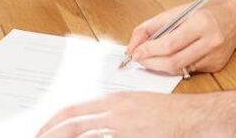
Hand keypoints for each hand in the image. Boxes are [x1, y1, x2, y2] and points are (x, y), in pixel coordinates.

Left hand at [37, 92, 224, 137]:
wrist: (194, 117)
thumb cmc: (168, 112)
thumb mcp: (136, 105)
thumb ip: (113, 112)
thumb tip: (92, 123)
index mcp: (113, 102)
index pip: (73, 111)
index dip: (53, 123)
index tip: (42, 132)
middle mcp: (114, 113)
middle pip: (72, 126)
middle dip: (51, 135)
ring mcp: (123, 129)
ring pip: (85, 137)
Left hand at [124, 0, 235, 74]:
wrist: (234, 20)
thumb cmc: (202, 13)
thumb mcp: (176, 12)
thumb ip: (152, 27)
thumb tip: (132, 45)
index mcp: (200, 23)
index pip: (169, 44)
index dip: (149, 51)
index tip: (135, 53)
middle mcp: (210, 42)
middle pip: (174, 62)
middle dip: (151, 63)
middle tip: (139, 60)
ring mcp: (214, 57)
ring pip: (179, 70)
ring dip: (160, 67)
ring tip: (150, 59)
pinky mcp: (215, 67)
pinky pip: (188, 70)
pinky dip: (175, 66)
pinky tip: (172, 58)